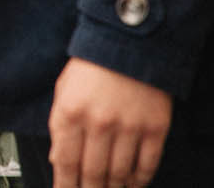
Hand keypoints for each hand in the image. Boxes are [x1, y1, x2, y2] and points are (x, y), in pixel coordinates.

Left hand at [47, 57, 171, 187]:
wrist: (131, 39)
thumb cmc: (93, 65)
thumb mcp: (64, 89)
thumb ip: (60, 125)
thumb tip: (58, 160)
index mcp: (71, 112)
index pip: (65, 162)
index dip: (65, 186)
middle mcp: (99, 122)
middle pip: (93, 173)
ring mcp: (129, 126)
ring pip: (119, 174)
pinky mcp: (155, 127)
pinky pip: (147, 164)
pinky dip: (139, 180)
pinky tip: (133, 185)